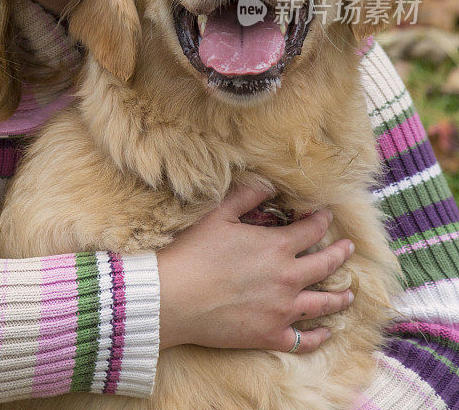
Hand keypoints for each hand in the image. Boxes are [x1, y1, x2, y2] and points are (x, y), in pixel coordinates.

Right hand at [156, 183, 354, 352]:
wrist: (173, 297)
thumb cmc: (193, 252)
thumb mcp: (218, 214)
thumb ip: (247, 196)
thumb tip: (269, 182)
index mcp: (276, 247)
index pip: (310, 231)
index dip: (321, 221)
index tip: (326, 215)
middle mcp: (287, 278)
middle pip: (325, 266)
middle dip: (340, 254)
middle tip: (349, 248)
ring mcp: (282, 310)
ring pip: (323, 304)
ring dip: (340, 297)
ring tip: (350, 293)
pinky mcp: (271, 335)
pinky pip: (304, 340)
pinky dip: (319, 336)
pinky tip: (326, 332)